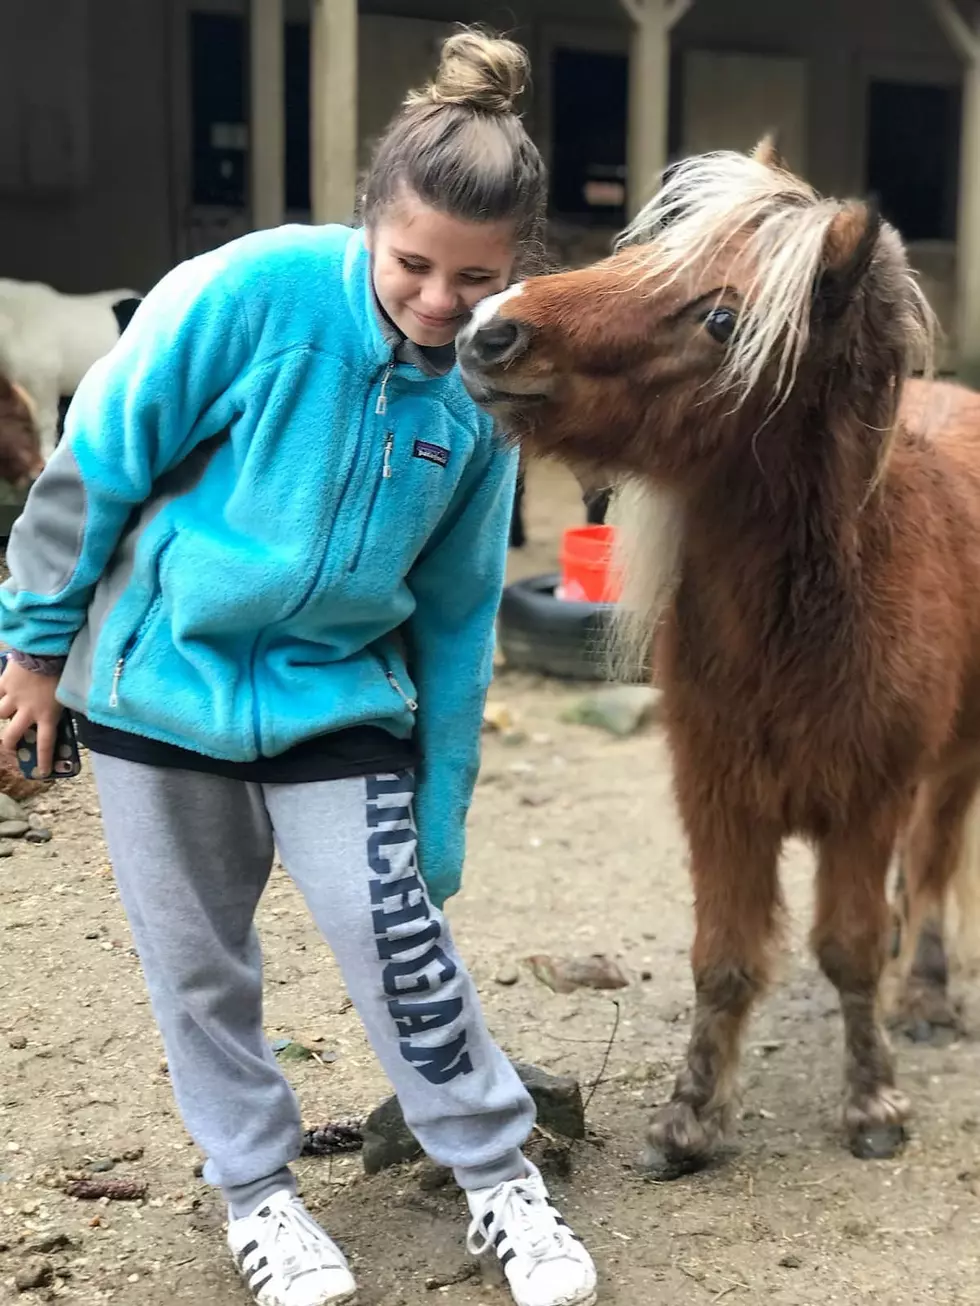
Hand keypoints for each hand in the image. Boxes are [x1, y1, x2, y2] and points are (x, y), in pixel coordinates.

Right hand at [0, 659, 62, 776]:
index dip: (43, 760)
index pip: (45, 744)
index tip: (42, 772)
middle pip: (13, 736)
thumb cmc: (63, 671)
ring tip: (5, 712)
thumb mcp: (67, 694)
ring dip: (2, 714)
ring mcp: (13, 698)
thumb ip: (61, 707)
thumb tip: (60, 714)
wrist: (46, 650)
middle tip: (10, 746)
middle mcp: (28, 711)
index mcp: (48, 715)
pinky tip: (1, 693)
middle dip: (9, 744)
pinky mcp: (4, 683)